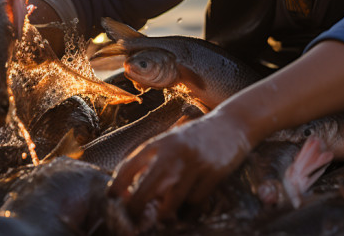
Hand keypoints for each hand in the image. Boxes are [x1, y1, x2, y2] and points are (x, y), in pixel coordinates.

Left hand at [108, 107, 253, 225]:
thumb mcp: (170, 142)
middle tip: (134, 219)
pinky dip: (191, 207)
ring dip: (165, 214)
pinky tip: (190, 206)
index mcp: (159, 143)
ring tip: (164, 218)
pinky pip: (196, 201)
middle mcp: (174, 152)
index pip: (128, 166)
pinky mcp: (213, 173)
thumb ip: (152, 160)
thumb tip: (130, 189)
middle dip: (137, 209)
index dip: (116, 187)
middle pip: (146, 189)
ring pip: (172, 201)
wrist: (232, 124)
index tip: (112, 200)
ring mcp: (194, 163)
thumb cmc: (196, 137)